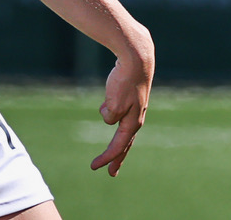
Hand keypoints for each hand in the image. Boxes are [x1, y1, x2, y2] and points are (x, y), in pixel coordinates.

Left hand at [90, 52, 152, 175]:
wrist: (137, 58)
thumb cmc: (125, 81)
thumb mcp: (114, 103)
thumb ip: (111, 115)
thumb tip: (108, 118)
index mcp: (133, 122)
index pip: (117, 146)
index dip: (106, 158)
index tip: (94, 167)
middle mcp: (136, 117)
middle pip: (125, 144)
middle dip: (117, 158)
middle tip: (111, 173)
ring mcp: (135, 108)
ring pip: (123, 129)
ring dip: (116, 139)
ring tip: (111, 149)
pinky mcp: (130, 97)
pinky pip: (119, 111)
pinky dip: (112, 113)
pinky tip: (108, 108)